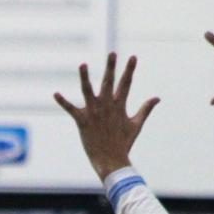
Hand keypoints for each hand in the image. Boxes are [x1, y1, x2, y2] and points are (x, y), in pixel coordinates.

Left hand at [54, 53, 159, 180]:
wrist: (111, 161)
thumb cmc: (124, 144)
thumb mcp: (136, 125)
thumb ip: (146, 109)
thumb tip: (157, 98)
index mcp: (119, 106)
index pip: (126, 84)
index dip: (129, 70)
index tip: (133, 56)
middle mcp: (107, 106)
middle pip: (108, 82)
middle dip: (111, 67)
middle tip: (112, 53)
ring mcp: (94, 113)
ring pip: (88, 91)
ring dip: (85, 77)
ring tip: (82, 64)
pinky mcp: (82, 121)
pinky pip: (71, 109)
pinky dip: (63, 102)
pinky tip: (55, 94)